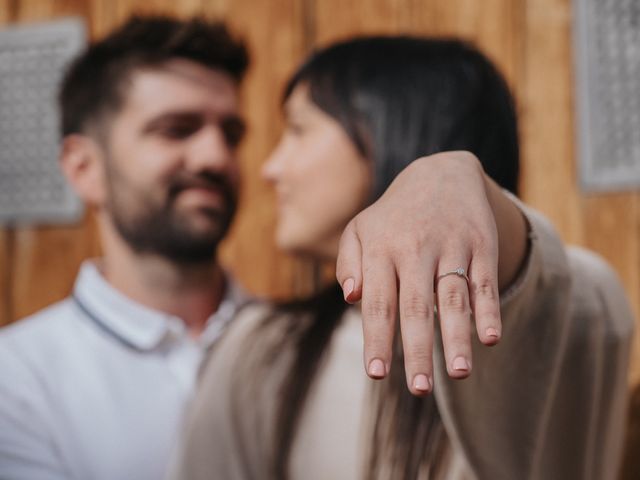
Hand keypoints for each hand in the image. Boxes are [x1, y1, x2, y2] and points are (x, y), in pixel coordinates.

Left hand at [336, 151, 501, 395]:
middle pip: (415, 306)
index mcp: (380, 249)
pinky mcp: (480, 244)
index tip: (377, 374)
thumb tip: (352, 297)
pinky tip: (490, 338)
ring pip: (453, 297)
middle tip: (419, 388)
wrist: (442, 173)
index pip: (377, 302)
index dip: (377, 338)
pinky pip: (484, 281)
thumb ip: (349, 262)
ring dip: (457, 336)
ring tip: (459, 373)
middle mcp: (414, 248)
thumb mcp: (360, 229)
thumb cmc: (393, 216)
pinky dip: (488, 310)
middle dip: (417, 349)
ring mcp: (450, 245)